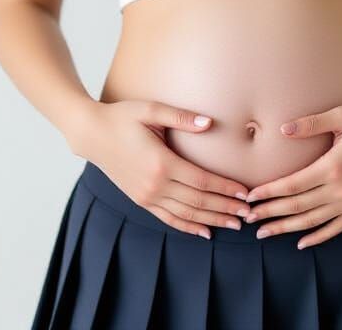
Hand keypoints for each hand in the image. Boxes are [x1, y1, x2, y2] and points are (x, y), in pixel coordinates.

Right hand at [69, 99, 251, 239]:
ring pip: (185, 214)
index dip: (225, 188)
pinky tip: (204, 231)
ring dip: (211, 220)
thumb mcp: (151, 110)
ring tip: (233, 224)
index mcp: (161, 162)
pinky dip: (187, 227)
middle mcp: (154, 184)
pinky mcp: (140, 200)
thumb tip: (209, 123)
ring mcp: (146, 196)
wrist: (92, 134)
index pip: (202, 180)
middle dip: (225, 208)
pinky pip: (168, 218)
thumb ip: (182, 117)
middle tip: (248, 214)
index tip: (245, 192)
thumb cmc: (122, 117)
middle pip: (198, 201)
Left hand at [243, 101, 341, 248]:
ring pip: (312, 222)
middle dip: (270, 214)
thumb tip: (283, 130)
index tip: (249, 198)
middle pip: (297, 207)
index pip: (291, 185)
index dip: (268, 192)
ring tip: (265, 234)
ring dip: (286, 228)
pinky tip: (301, 243)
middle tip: (247, 220)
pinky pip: (335, 228)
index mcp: (332, 166)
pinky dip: (317, 237)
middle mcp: (341, 189)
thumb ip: (312, 124)